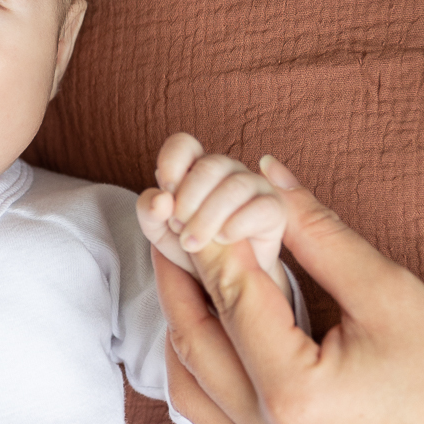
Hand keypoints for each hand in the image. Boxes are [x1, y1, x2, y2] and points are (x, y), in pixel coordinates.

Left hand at [137, 132, 290, 297]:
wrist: (223, 279)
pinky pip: (261, 208)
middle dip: (189, 201)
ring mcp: (253, 186)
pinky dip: (236, 225)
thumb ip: (149, 211)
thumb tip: (161, 199)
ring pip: (235, 186)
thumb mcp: (160, 232)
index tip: (166, 192)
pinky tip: (222, 240)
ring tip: (194, 243)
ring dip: (208, 218)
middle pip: (210, 166)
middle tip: (179, 229)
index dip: (172, 162)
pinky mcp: (274, 208)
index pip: (184, 144)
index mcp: (196, 167)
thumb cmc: (193, 247)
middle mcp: (227, 170)